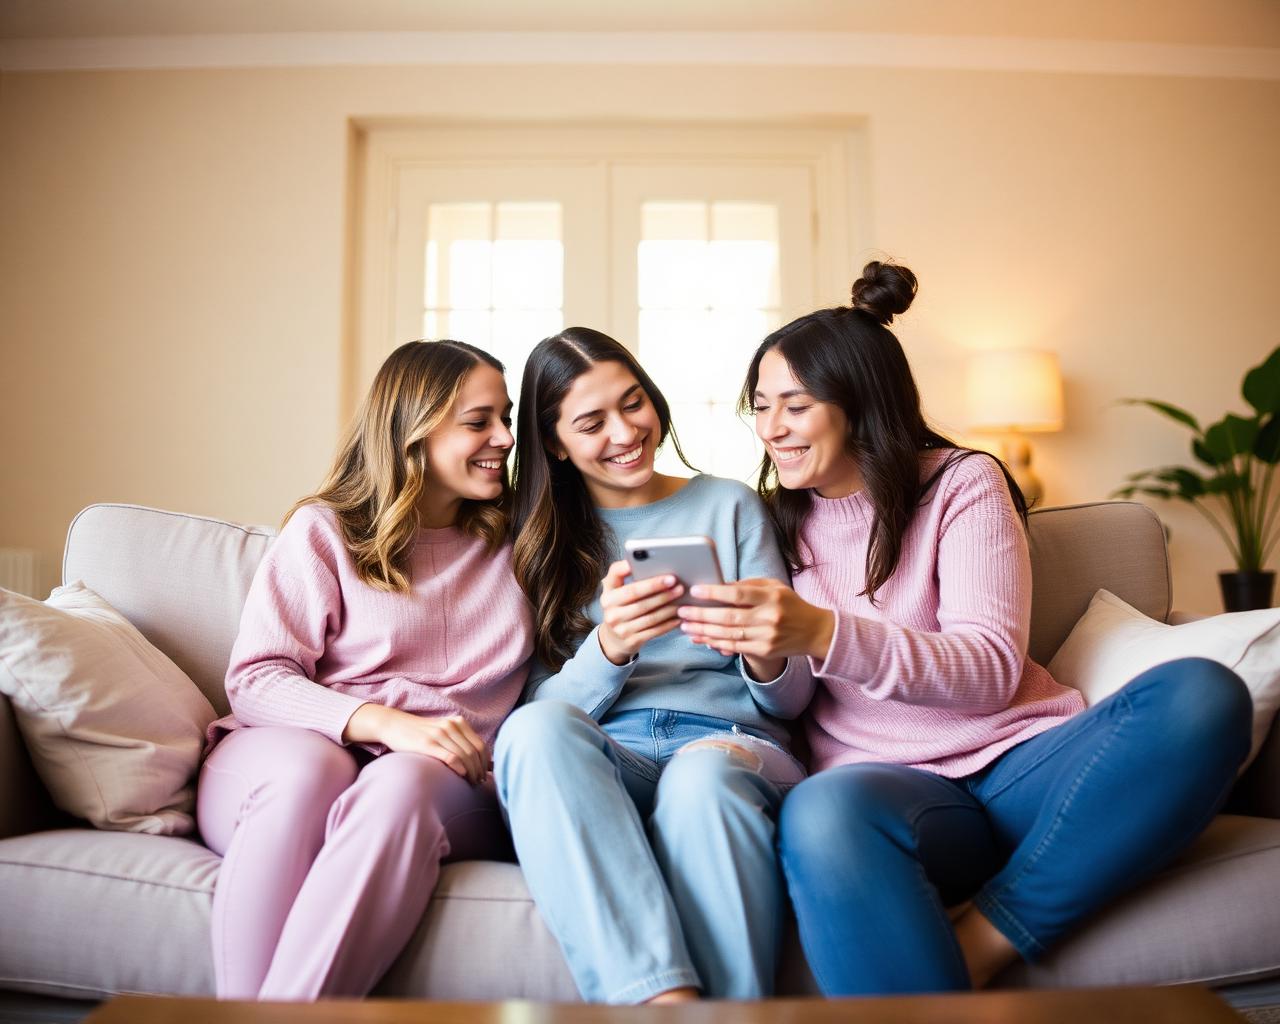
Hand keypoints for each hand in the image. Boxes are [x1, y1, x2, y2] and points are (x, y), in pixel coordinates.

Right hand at [343, 703, 487, 783]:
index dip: (485, 762)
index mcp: (457, 722)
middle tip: (479, 782)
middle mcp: (451, 726)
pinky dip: (460, 767)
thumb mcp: (442, 731)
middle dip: (480, 769)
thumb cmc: (419, 732)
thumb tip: (477, 759)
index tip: (485, 774)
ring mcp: (439, 734)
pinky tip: (462, 776)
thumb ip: (458, 741)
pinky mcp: (427, 744)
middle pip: (474, 752)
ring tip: (471, 783)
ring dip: (472, 772)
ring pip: (465, 755)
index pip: (480, 744)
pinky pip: (450, 756)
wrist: (394, 725)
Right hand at [597, 560, 683, 664]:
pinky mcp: (632, 641)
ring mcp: (620, 628)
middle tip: (676, 583)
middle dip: (658, 589)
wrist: (613, 639)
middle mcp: (611, 611)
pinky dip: (668, 623)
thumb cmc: (621, 608)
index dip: (626, 568)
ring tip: (681, 598)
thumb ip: (624, 576)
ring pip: (649, 615)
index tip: (649, 562)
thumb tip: (643, 561)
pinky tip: (678, 616)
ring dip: (667, 606)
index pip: (616, 577)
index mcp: (607, 595)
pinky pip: (654, 630)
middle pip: (637, 597)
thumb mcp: (616, 592)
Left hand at [677, 578, 835, 666]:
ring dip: (704, 631)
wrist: (815, 631)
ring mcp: (767, 636)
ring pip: (729, 634)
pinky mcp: (765, 651)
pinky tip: (701, 639)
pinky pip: (735, 647)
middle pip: (729, 617)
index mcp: (771, 596)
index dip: (714, 593)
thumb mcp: (774, 587)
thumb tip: (719, 585)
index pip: (738, 594)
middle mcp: (769, 617)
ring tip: (685, 626)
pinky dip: (716, 643)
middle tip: (681, 611)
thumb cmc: (790, 604)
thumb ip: (748, 585)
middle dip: (702, 614)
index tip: (695, 590)